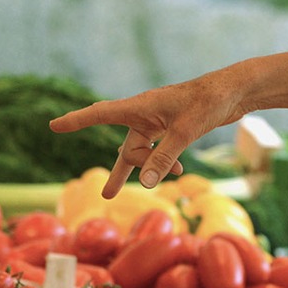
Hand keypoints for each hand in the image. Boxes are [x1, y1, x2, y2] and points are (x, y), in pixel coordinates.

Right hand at [49, 70, 248, 197]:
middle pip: (126, 146)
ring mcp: (157, 120)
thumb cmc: (208, 103)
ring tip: (163, 182)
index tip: (54, 126)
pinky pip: (157, 150)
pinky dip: (163, 162)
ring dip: (149, 167)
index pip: (100, 114)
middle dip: (122, 171)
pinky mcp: (171, 126)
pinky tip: (178, 169)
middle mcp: (144, 112)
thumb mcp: (185, 133)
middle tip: (107, 196)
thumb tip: (146, 185)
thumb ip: (164, 158)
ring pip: (141, 151)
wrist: (233, 91)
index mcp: (141, 106)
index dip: (77, 121)